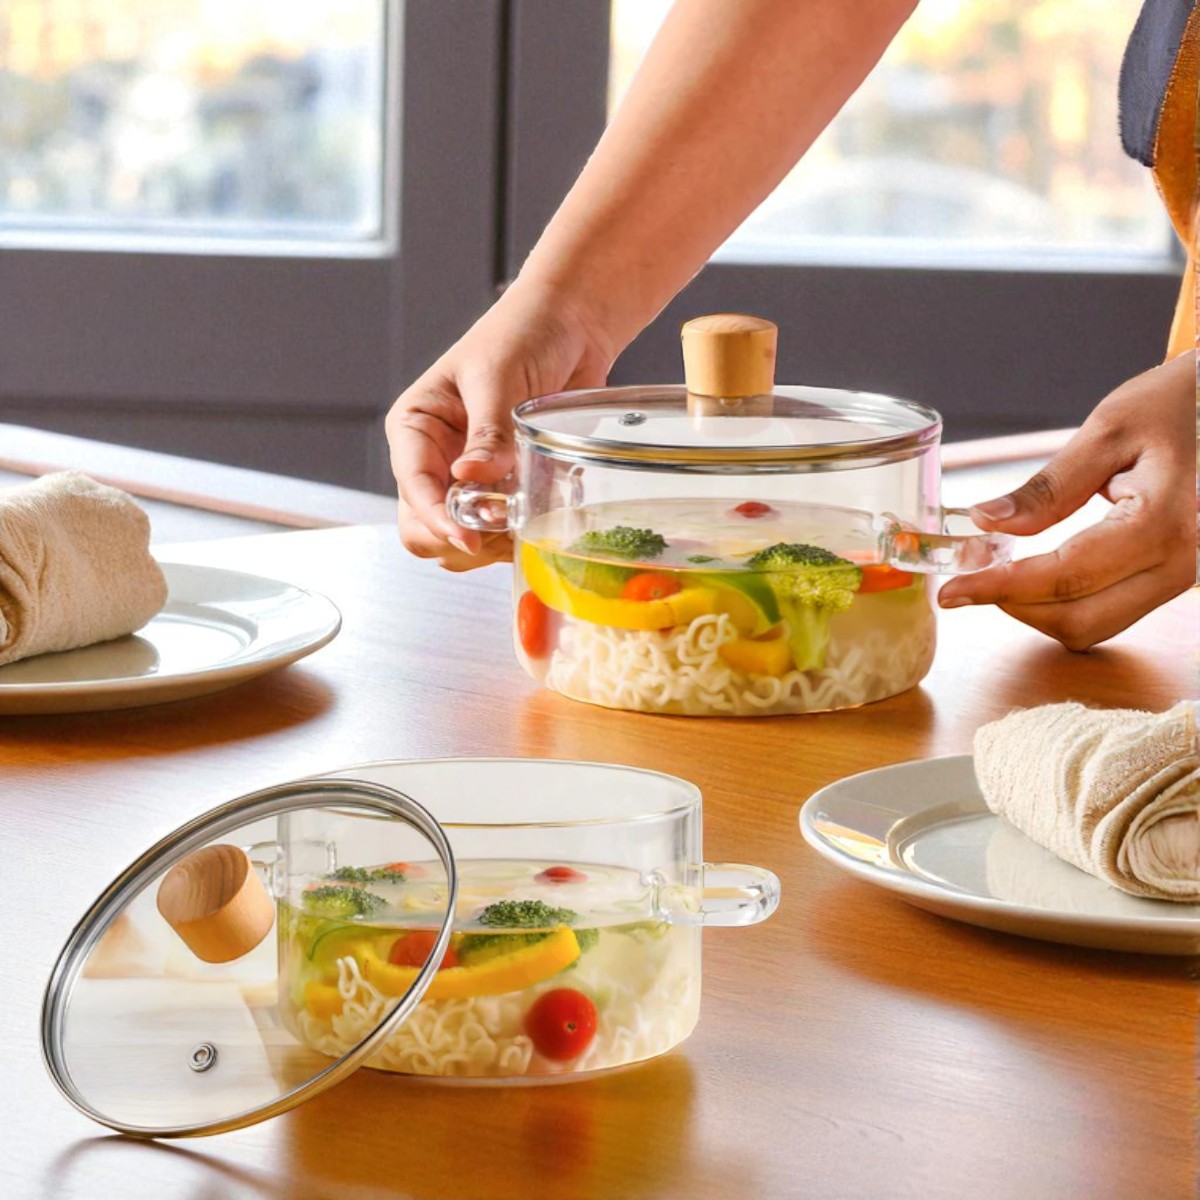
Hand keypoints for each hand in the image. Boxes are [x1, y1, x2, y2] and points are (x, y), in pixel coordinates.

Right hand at [385, 282, 613, 569]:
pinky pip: (499, 534)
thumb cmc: (523, 334)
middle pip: (423, 526)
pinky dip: (518, 535)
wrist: (572, 326)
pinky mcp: (504, 490)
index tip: (467, 538)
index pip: (413, 486)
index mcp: (417, 427)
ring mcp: (470, 479)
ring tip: (528, 516)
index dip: (436, 518)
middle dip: (460, 538)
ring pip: (459, 540)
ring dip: (492, 543)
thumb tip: (469, 478)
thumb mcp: (499, 378)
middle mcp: (437, 458)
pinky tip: (543, 512)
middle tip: (502, 530)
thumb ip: (488, 433)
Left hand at [938, 352, 1195, 648]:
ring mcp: (1185, 576)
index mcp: (1164, 522)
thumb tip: (987, 522)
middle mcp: (1183, 562)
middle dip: (1014, 606)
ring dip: (1038, 610)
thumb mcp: (1109, 429)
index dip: (999, 588)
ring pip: (1095, 626)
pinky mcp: (1176, 577)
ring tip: (998, 572)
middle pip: (1080, 620)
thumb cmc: (1181, 404)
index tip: (950, 591)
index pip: (1065, 576)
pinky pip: (1112, 612)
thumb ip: (1049, 486)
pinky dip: (1066, 604)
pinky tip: (1037, 574)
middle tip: (968, 578)